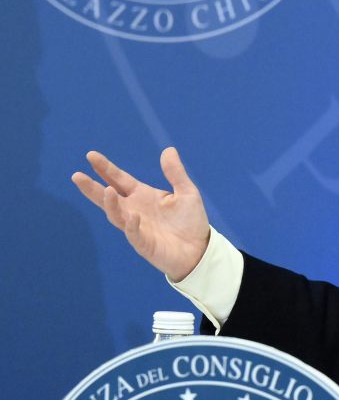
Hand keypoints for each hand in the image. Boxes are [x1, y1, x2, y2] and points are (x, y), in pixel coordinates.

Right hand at [72, 147, 210, 281]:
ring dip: (110, 204)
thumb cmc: (190, 222)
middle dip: (92, 188)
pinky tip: (132, 216)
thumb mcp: (187, 193)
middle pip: (108, 197)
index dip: (106, 168)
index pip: (119, 179)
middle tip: (77, 176)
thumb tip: (169, 149)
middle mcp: (134, 210)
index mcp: (142, 196)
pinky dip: (131, 225)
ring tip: (107, 190)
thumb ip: (176, 173)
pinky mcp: (144, 244)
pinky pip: (134, 234)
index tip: (91, 155)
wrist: (200, 250)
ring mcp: (136, 228)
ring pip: (116, 215)